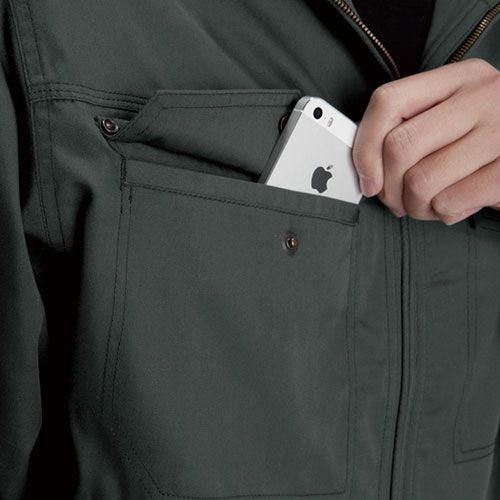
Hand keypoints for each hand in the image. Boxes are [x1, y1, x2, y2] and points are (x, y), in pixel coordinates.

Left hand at [352, 58, 499, 224]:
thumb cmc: (487, 137)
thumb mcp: (454, 116)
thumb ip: (412, 128)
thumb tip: (366, 168)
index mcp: (458, 78)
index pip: (388, 101)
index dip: (365, 147)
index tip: (367, 179)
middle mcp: (481, 97)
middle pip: (400, 146)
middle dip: (388, 188)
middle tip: (396, 200)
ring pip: (421, 181)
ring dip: (414, 206)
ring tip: (425, 205)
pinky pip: (450, 202)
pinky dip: (443, 213)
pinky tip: (454, 206)